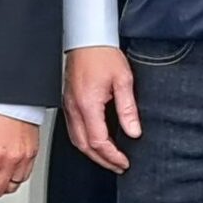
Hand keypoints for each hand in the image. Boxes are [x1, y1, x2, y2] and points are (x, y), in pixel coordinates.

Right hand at [62, 47, 140, 173]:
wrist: (86, 37)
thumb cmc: (102, 53)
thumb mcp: (123, 79)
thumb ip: (128, 108)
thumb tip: (133, 131)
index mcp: (87, 104)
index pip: (98, 141)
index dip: (112, 156)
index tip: (124, 161)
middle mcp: (74, 107)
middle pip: (84, 146)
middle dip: (102, 160)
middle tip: (119, 166)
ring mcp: (69, 105)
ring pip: (76, 139)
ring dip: (92, 153)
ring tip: (109, 158)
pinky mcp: (68, 101)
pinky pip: (73, 129)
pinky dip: (84, 141)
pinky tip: (95, 141)